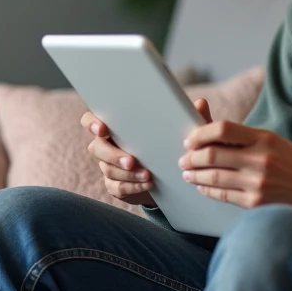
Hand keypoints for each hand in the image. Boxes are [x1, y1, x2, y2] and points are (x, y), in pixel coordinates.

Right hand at [82, 98, 214, 208]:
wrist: (167, 174)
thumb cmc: (166, 143)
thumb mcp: (178, 130)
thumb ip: (187, 118)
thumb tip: (200, 103)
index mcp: (115, 126)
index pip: (90, 120)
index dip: (92, 123)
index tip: (102, 128)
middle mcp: (106, 145)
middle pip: (96, 147)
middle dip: (112, 154)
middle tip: (131, 161)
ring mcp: (108, 166)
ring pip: (107, 169)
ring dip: (126, 173)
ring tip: (147, 174)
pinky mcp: (115, 185)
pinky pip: (116, 187)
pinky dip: (132, 186)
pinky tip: (147, 183)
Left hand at [178, 121, 291, 214]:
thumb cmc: (291, 161)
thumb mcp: (270, 140)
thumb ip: (239, 134)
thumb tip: (205, 120)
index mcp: (263, 138)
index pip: (222, 129)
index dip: (200, 133)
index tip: (190, 139)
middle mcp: (260, 159)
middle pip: (212, 154)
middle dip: (191, 157)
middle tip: (184, 159)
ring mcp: (258, 183)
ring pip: (213, 177)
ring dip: (195, 175)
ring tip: (188, 173)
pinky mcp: (256, 202)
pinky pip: (223, 195)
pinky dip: (208, 190)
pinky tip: (202, 187)